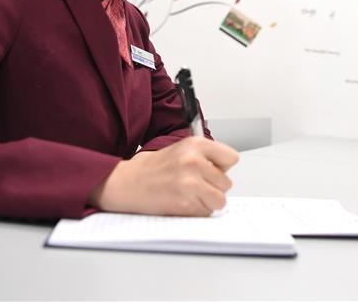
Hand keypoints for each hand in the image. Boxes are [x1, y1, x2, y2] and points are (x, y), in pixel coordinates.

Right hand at [88, 137, 239, 215]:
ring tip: (189, 195)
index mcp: (195, 145)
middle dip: (213, 187)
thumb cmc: (152, 168)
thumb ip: (206, 156)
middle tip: (194, 185)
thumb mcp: (181, 149)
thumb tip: (226, 170)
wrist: (126, 183)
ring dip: (207, 202)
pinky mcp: (184, 204)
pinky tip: (181, 203)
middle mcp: (194, 162)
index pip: (232, 158)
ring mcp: (189, 183)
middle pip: (226, 183)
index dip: (222, 167)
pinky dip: (196, 212)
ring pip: (219, 200)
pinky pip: (205, 213)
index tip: (212, 170)